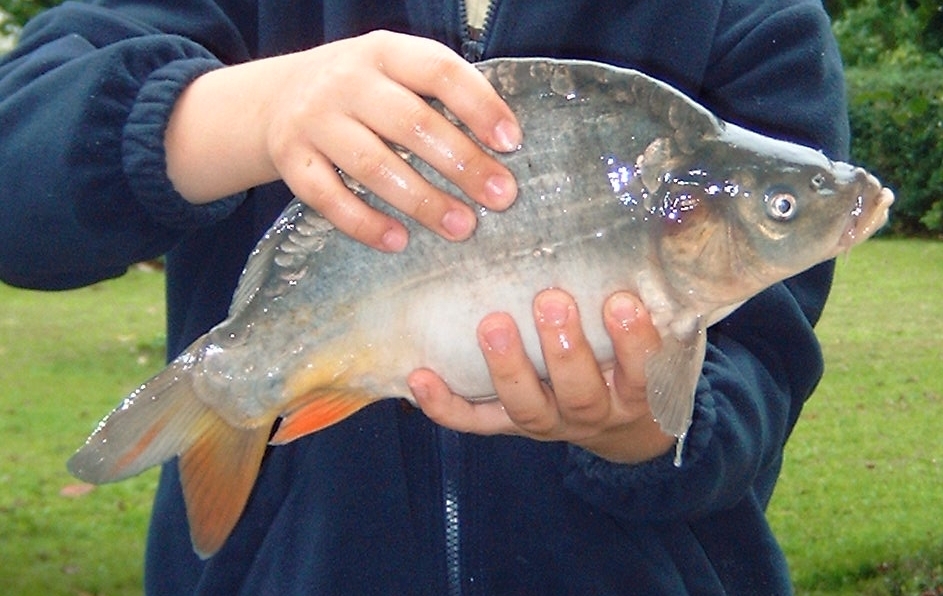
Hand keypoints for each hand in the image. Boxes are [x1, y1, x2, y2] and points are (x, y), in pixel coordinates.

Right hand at [166, 31, 520, 250]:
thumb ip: (437, 94)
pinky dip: (364, 223)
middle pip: (411, 123)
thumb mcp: (394, 70)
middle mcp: (346, 81)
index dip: (479, 106)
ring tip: (462, 227)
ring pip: (373, 165)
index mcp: (384, 52)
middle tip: (500, 197)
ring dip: (422, 201)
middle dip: (462, 163)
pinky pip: (329, 198)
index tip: (511, 142)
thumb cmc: (360, 91)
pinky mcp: (292, 160)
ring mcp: (315, 121)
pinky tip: (398, 241)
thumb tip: (500, 146)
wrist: (275, 98)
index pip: (439, 71)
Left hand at [408, 289, 675, 463]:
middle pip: (580, 393)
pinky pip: (476, 422)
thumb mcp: (666, 334)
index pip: (642, 373)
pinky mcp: (508, 425)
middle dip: (564, 349)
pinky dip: (445, 405)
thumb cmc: (639, 363)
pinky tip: (420, 377)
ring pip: (527, 407)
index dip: (633, 342)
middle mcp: (592, 412)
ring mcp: (548, 423)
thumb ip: (664, 285)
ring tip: (492, 325)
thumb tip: (681, 214)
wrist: (624, 426)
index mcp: (636, 393)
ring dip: (507, 368)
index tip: (620, 301)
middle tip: (550, 301)